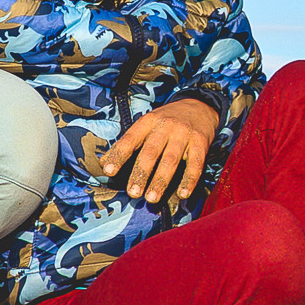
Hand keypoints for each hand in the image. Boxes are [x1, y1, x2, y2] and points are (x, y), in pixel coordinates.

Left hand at [100, 98, 219, 203]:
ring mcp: (183, 134)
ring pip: (170, 160)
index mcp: (148, 121)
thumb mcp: (147, 124)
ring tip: (151, 198)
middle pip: (151, 152)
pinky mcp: (200, 142)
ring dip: (160, 181)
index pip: (130, 139)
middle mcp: (165, 126)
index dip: (119, 155)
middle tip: (132, 192)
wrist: (200, 106)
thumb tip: (103, 164)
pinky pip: (195, 164)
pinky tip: (182, 194)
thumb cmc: (167, 121)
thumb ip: (129, 143)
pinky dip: (189, 180)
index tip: (108, 171)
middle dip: (141, 173)